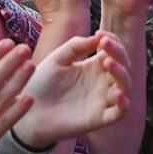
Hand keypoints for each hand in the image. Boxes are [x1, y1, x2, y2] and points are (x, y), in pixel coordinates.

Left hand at [13, 32, 130, 148]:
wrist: (27, 110)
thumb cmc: (41, 84)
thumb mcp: (57, 59)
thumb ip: (75, 46)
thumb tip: (98, 37)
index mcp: (93, 67)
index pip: (114, 51)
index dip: (112, 40)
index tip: (100, 34)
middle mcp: (101, 82)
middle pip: (123, 66)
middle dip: (118, 53)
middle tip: (105, 44)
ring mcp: (101, 100)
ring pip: (125, 87)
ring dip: (121, 73)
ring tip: (108, 63)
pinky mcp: (98, 119)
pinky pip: (120, 113)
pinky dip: (124, 104)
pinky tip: (117, 93)